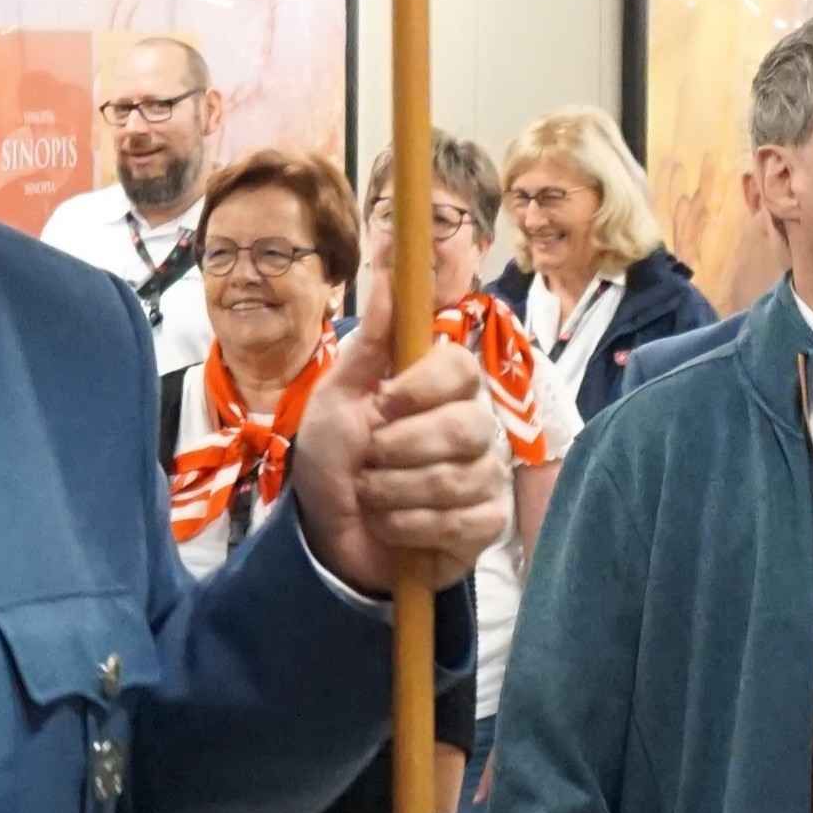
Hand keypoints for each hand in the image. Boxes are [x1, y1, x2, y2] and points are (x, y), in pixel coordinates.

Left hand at [290, 278, 512, 593]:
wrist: (327, 533)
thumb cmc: (334, 460)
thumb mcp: (337, 398)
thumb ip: (368, 344)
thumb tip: (387, 279)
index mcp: (440, 390)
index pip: (462, 368)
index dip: (423, 387)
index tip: (383, 403)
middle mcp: (474, 427)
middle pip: (466, 426)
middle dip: (399, 450)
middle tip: (368, 461)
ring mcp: (485, 476)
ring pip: (459, 479)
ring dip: (395, 493)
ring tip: (371, 497)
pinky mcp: (485, 524)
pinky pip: (466, 522)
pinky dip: (413, 527)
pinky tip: (393, 526)